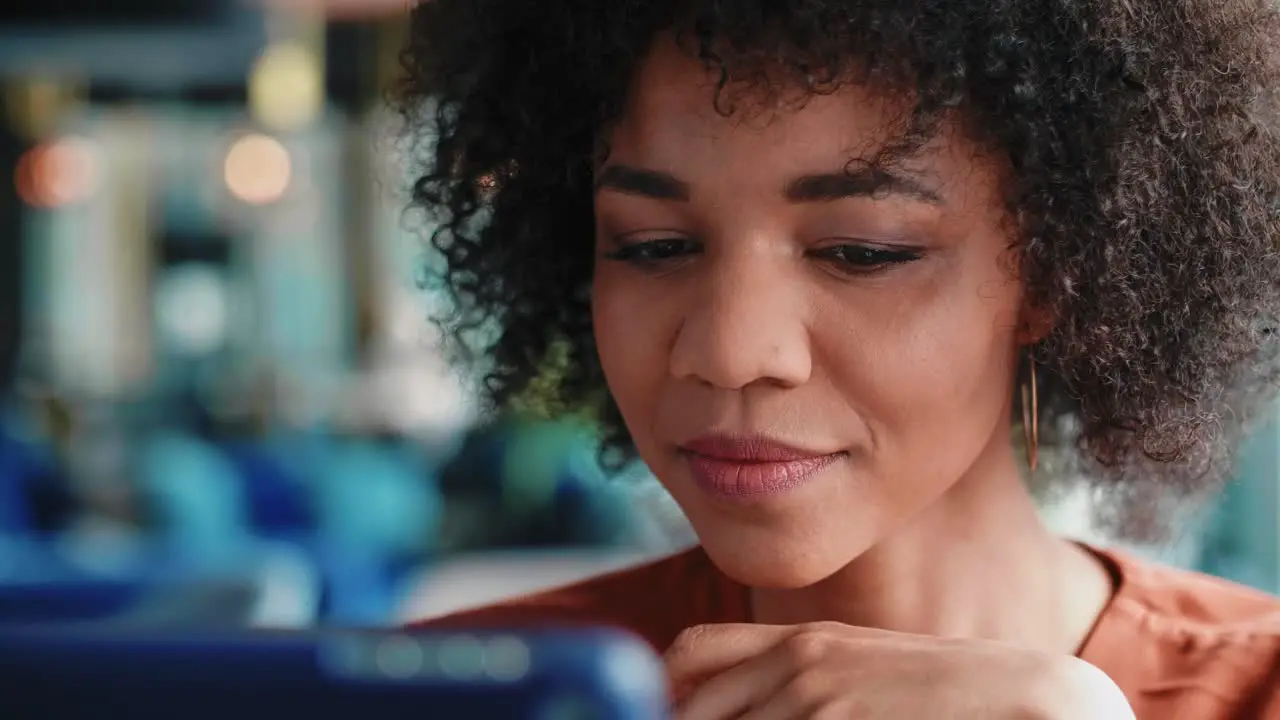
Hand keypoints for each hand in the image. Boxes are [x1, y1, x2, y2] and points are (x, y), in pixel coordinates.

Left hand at [665, 622, 1134, 718]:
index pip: (690, 655)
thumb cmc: (946, 696)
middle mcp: (796, 664)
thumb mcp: (861, 670)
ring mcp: (816, 704)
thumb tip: (719, 702)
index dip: (666, 692)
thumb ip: (795, 678)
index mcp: (798, 640)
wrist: (1032, 700)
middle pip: (692, 711)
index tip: (668, 714)